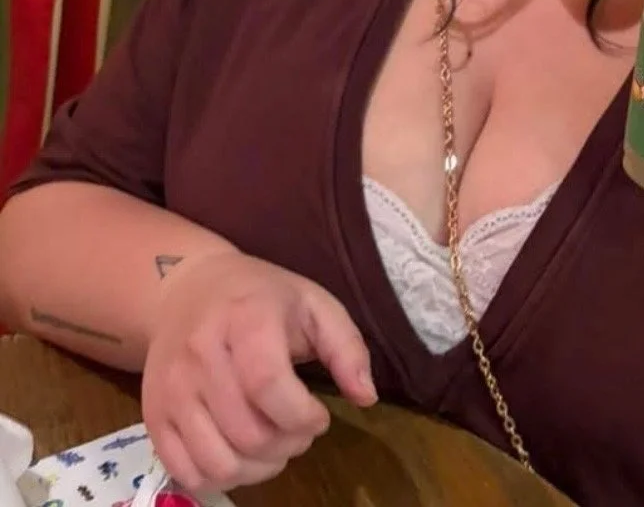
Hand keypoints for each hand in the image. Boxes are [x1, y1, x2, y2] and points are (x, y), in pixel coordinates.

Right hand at [143, 252, 376, 493]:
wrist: (187, 290)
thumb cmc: (262, 297)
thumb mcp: (314, 304)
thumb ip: (347, 347)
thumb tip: (367, 397)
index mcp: (246, 319)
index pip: (268, 385)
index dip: (302, 416)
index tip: (320, 416)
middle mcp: (200, 356)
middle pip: (248, 433)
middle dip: (289, 445)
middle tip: (301, 431)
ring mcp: (171, 389)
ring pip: (217, 463)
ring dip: (259, 469)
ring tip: (275, 446)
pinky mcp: (153, 416)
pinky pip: (185, 472)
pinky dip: (221, 478)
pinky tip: (242, 454)